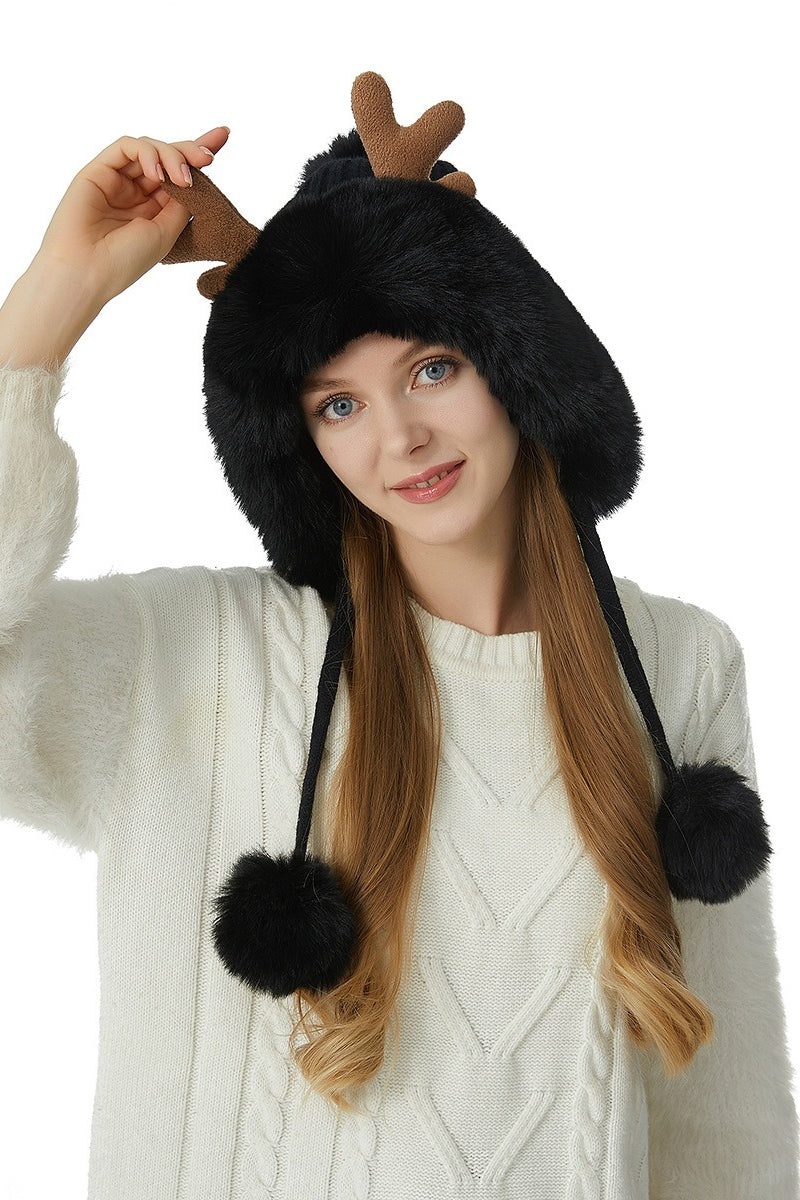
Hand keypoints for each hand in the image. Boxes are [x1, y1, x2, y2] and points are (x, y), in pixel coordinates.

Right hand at [33, 128, 229, 306]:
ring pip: (149, 149)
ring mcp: (117, 179)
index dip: (199, 155)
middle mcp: (136, 191)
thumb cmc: (125, 260)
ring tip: (183, 179)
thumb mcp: (167, 231)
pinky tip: (158, 175)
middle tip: (208, 156)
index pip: (180, 175)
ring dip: (172, 156)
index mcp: (154, 209)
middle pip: (167, 156)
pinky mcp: (98, 170)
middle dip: (191, 150)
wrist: (87, 271)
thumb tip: (196, 175)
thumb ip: (182, 202)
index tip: (223, 137)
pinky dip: (147, 154)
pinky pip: (126, 146)